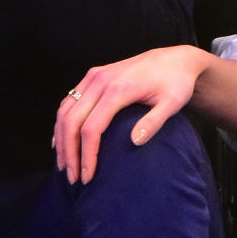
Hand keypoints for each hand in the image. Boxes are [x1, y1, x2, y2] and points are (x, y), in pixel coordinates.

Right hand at [53, 45, 211, 184]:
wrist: (176, 59)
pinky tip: (61, 140)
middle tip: (72, 178)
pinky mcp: (93, 75)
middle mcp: (100, 80)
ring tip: (64, 165)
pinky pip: (69, 100)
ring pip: (65, 110)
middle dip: (69, 152)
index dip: (87, 155)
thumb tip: (134, 142)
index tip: (87, 177)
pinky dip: (62, 122)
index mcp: (118, 88)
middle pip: (72, 121)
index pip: (92, 128)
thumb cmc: (176, 83)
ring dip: (61, 139)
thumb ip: (153, 122)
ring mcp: (94, 76)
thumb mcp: (172, 103)